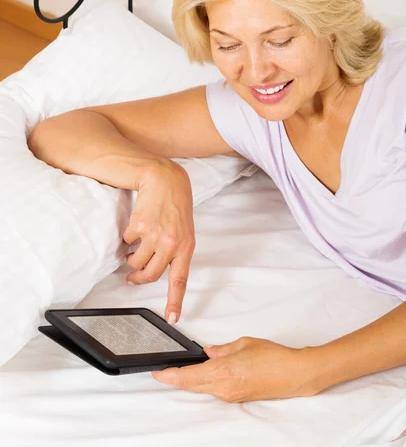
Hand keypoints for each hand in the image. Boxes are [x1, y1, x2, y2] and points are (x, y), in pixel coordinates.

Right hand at [122, 160, 194, 323]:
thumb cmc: (176, 206)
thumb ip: (176, 251)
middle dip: (138, 279)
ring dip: (132, 260)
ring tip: (134, 250)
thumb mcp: (185, 231)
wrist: (165, 179)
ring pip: (136, 263)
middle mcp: (171, 244)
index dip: (175, 301)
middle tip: (133, 277)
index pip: (180, 280)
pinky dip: (127, 240)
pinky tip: (135, 229)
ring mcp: (154, 236)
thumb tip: (159, 271)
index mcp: (186, 247)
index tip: (172, 318)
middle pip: (150, 275)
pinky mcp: (139, 227)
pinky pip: (127, 243)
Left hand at [151, 337, 319, 402]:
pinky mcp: (236, 398)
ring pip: (201, 389)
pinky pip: (214, 390)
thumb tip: (208, 352)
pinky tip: (205, 373)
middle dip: (176, 379)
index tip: (157, 372)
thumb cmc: (274, 356)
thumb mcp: (244, 343)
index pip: (188, 377)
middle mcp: (223, 388)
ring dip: (191, 380)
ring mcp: (230, 396)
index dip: (169, 376)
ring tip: (182, 369)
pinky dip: (205, 382)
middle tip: (164, 370)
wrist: (294, 374)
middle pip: (191, 386)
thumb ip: (222, 349)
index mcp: (223, 372)